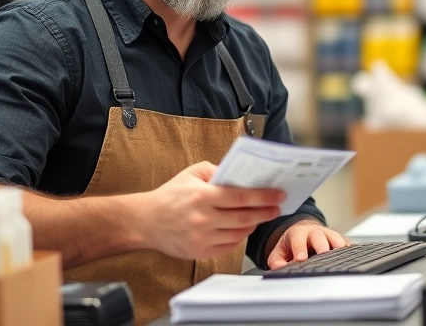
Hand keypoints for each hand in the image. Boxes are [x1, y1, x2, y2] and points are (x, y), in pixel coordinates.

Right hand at [138, 161, 284, 260]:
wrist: (146, 221)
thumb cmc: (171, 195)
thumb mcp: (192, 173)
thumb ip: (217, 171)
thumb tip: (242, 176)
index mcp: (202, 196)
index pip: (240, 196)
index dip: (263, 196)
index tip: (279, 195)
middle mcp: (203, 219)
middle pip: (244, 217)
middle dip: (265, 212)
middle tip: (277, 207)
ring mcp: (202, 238)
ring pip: (239, 233)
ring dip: (254, 224)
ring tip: (261, 216)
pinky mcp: (200, 252)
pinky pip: (229, 245)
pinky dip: (239, 236)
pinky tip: (242, 227)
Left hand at [267, 219, 347, 268]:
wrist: (304, 231)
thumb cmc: (291, 245)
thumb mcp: (280, 251)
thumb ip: (277, 260)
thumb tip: (279, 268)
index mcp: (298, 233)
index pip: (298, 240)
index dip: (300, 248)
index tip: (301, 258)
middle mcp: (314, 232)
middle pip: (319, 237)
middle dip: (321, 246)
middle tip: (322, 255)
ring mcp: (329, 235)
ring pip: (336, 239)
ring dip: (338, 248)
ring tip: (339, 258)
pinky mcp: (340, 240)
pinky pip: (347, 244)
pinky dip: (348, 251)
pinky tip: (349, 259)